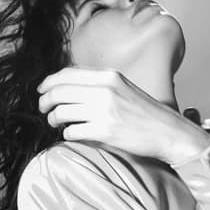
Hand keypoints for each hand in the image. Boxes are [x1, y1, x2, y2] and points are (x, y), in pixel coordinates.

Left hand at [37, 66, 209, 163]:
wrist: (168, 131)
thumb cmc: (146, 113)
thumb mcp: (124, 88)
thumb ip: (100, 85)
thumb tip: (69, 88)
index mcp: (109, 76)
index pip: (67, 74)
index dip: (48, 82)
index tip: (41, 91)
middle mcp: (105, 90)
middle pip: (59, 92)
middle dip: (44, 102)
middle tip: (43, 110)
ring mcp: (104, 111)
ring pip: (61, 112)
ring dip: (53, 119)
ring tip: (56, 123)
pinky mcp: (104, 131)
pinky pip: (72, 132)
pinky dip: (67, 134)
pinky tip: (72, 134)